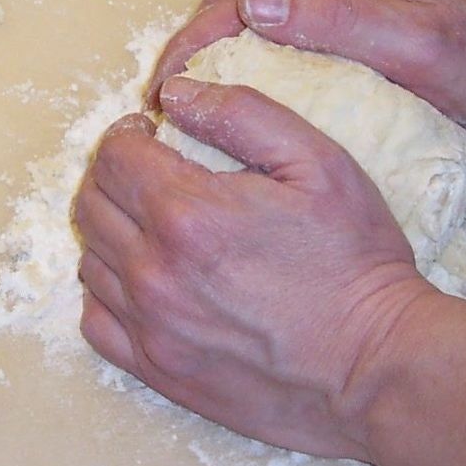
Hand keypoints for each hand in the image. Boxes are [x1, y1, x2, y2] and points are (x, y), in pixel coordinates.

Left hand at [74, 77, 437, 457]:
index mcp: (188, 214)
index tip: (152, 133)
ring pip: (91, 263)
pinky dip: (108, 294)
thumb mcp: (322, 165)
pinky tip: (144, 284)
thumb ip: (245, 115)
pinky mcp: (160, 372)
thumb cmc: (357, 265)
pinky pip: (97, 323)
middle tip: (149, 173)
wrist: (374, 366)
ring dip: (111, 233)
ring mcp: (152, 329)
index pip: (115, 156)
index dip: (128, 133)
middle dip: (113, 176)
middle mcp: (155, 273)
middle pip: (92, 206)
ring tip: (151, 226)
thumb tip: (177, 93)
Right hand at [146, 0, 465, 129]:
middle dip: (193, 55)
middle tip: (164, 109)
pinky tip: (242, 110)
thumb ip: (341, 20)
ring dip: (216, 67)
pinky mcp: (351, 34)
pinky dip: (251, 76)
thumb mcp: (416, 43)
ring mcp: (340, 6)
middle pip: (237, 11)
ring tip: (189, 114)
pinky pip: (283, 48)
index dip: (194, 44)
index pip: (240, 1)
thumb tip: (255, 4)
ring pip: (255, 31)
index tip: (165, 91)